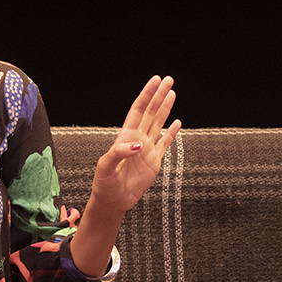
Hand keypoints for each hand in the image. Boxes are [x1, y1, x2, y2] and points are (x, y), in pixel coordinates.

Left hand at [89, 75, 179, 214]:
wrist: (112, 201)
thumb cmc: (104, 183)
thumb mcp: (106, 166)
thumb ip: (119, 153)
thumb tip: (138, 145)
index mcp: (125, 136)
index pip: (138, 110)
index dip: (147, 95)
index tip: (155, 81)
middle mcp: (137, 139)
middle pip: (150, 112)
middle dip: (159, 95)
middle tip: (168, 80)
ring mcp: (147, 150)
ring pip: (158, 123)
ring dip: (165, 108)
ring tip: (172, 93)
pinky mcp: (154, 162)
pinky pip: (165, 143)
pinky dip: (171, 133)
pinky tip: (177, 122)